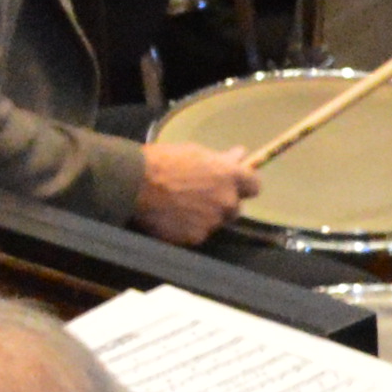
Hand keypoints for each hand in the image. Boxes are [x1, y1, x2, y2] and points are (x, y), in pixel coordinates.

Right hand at [135, 141, 261, 243]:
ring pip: (214, 222)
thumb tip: (240, 155)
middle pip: (235, 208)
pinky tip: (171, 218)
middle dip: (221, 204)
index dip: (243, 186)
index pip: (255, 186)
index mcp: (230, 176)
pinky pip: (197, 234)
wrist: (136, 183)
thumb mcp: (195, 153)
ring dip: (203, 217)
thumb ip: (220, 160)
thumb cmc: (164, 161)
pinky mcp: (195, 237)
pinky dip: (187, 229)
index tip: (232, 185)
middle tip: (199, 197)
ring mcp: (212, 221)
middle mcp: (227, 201)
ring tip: (179, 206)